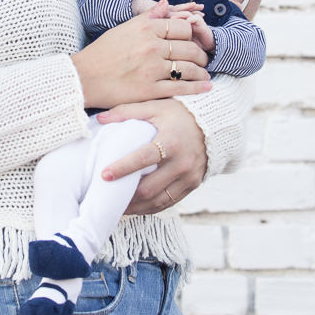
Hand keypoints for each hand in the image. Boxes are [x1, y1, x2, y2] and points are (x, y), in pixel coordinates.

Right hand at [71, 0, 210, 109]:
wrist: (83, 78)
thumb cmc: (101, 53)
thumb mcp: (123, 29)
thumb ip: (147, 17)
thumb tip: (166, 4)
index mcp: (145, 29)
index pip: (182, 28)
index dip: (192, 35)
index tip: (194, 41)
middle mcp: (151, 47)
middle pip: (189, 48)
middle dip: (201, 55)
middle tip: (203, 59)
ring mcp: (152, 69)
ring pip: (188, 68)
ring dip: (202, 71)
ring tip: (205, 74)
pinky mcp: (150, 90)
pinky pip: (181, 87)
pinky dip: (197, 88)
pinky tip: (206, 87)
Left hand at [96, 98, 206, 214]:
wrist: (214, 124)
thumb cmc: (180, 114)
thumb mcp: (155, 107)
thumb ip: (127, 111)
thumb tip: (100, 118)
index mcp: (171, 141)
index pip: (144, 158)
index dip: (123, 168)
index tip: (104, 175)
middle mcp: (182, 162)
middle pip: (149, 187)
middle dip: (125, 196)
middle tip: (105, 196)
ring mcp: (189, 177)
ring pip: (158, 201)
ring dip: (136, 207)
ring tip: (117, 207)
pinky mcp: (193, 185)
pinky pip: (169, 203)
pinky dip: (150, 208)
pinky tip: (136, 206)